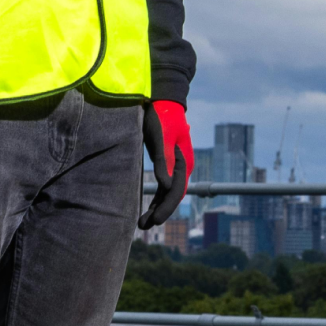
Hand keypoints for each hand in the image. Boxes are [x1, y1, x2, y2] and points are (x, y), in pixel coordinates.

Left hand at [140, 100, 191, 229]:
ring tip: (142, 222)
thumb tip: (165, 186)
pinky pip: (163, 185)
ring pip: (168, 192)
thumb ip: (163, 161)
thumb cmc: (161, 116)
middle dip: (160, 212)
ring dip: (157, 207)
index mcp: (183, 163)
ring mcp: (175, 165)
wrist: (164, 99)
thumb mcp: (160, 137)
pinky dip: (157, 197)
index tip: (153, 222)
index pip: (176, 192)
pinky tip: (148, 205)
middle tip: (142, 226)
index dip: (165, 208)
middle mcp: (182, 167)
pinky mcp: (166, 162)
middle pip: (173, 195)